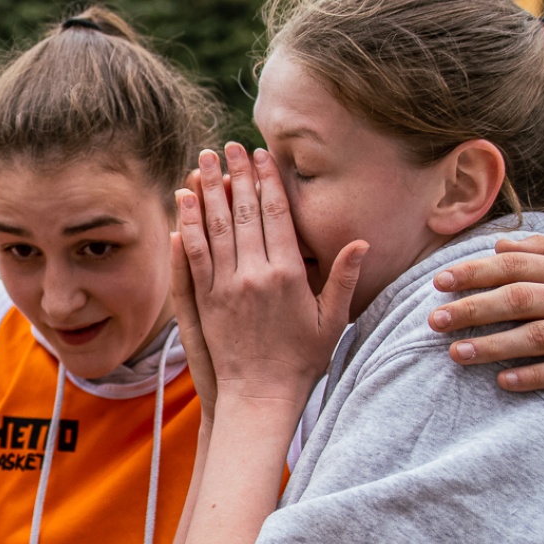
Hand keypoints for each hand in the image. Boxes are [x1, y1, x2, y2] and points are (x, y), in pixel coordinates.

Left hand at [176, 143, 363, 414]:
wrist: (260, 396)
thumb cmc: (302, 361)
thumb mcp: (332, 320)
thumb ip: (343, 278)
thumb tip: (362, 241)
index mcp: (287, 275)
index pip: (276, 215)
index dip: (267, 181)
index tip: (262, 155)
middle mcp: (254, 275)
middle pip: (242, 213)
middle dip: (235, 175)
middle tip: (228, 146)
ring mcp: (225, 287)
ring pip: (213, 228)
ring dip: (207, 191)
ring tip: (201, 162)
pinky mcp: (204, 301)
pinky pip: (194, 255)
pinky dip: (187, 225)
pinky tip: (182, 203)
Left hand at [429, 235, 543, 395]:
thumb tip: (497, 245)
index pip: (517, 265)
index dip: (475, 272)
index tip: (439, 282)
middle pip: (521, 299)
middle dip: (474, 308)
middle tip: (434, 321)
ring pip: (540, 336)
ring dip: (495, 345)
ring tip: (456, 353)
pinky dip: (535, 376)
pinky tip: (504, 382)